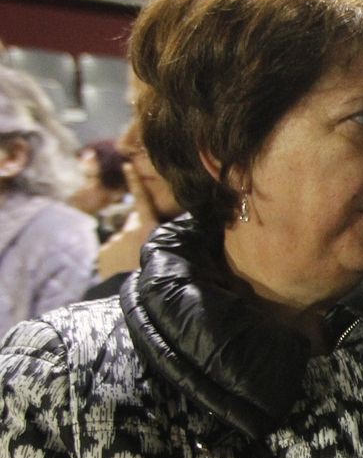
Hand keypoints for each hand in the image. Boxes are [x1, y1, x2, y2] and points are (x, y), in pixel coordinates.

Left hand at [96, 162, 160, 278]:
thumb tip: (142, 230)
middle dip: (135, 234)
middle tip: (143, 253)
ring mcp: (114, 240)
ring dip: (125, 250)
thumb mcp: (164, 251)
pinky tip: (121, 272)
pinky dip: (114, 259)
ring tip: (132, 268)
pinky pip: (110, 252)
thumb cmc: (154, 273)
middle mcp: (130, 230)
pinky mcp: (103, 251)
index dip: (135, 182)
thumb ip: (156, 236)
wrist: (129, 292)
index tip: (126, 165)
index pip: (142, 200)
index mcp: (149, 228)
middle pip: (132, 226)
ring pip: (121, 241)